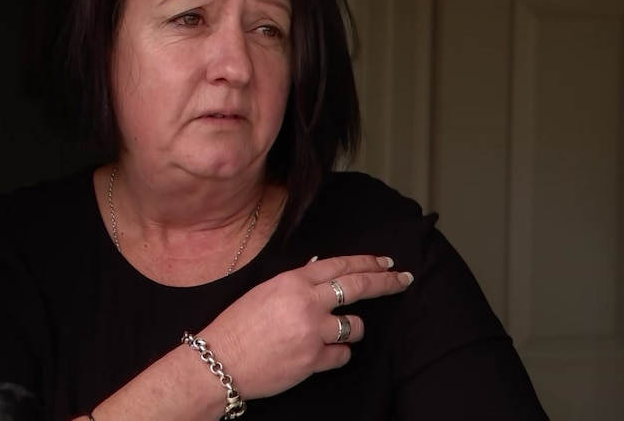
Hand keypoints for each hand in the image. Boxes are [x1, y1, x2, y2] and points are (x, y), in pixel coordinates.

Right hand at [198, 255, 413, 399]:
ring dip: (350, 330)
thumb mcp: (265, 291)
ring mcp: (312, 332)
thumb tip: (322, 269)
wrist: (220, 361)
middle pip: (358, 287)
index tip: (386, 263)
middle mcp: (307, 302)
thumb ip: (297, 282)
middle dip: (386, 283)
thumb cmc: (238, 325)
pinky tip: (316, 354)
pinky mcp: (314, 360)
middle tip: (404, 280)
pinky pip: (342, 355)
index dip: (367, 263)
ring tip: (330, 334)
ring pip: (355, 326)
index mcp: (293, 280)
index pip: (340, 265)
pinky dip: (335, 355)